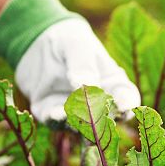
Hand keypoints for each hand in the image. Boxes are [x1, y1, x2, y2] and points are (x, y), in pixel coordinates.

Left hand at [0, 0, 140, 122]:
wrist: (36, 43)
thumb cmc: (67, 40)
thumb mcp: (77, 44)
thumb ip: (83, 65)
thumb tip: (84, 86)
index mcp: (111, 82)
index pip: (126, 97)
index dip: (128, 104)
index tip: (124, 107)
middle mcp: (96, 102)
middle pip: (106, 118)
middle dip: (102, 120)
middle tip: (95, 115)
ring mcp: (73, 111)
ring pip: (80, 125)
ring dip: (77, 123)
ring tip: (70, 113)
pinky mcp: (51, 113)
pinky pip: (55, 123)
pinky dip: (55, 121)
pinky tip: (53, 114)